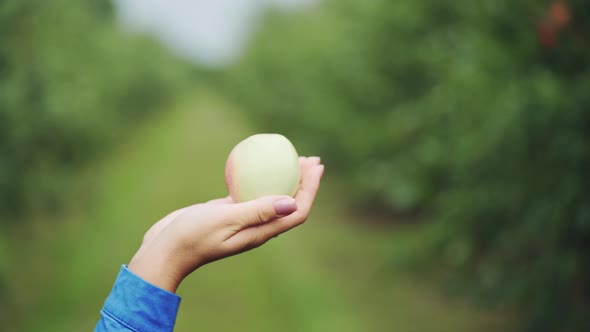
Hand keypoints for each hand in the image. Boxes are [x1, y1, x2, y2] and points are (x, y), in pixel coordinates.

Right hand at [128, 157, 323, 292]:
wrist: (165, 249)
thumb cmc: (193, 236)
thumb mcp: (226, 219)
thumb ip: (257, 211)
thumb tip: (291, 202)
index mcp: (261, 232)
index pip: (297, 211)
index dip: (311, 188)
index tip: (316, 166)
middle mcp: (257, 227)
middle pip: (290, 203)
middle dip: (304, 181)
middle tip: (310, 157)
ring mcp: (243, 220)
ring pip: (272, 196)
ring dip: (285, 178)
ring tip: (290, 157)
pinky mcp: (228, 212)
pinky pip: (250, 192)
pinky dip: (259, 178)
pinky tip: (255, 163)